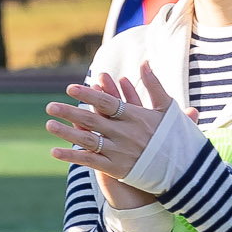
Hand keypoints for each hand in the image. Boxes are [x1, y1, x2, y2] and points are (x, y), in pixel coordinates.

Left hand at [48, 63, 174, 206]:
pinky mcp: (116, 168)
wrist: (183, 170)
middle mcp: (125, 134)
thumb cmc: (173, 137)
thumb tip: (145, 62)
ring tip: (48, 124)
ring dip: (66, 132)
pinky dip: (72, 157)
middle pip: (93, 121)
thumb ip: (154, 85)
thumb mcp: (167, 109)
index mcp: (135, 117)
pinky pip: (89, 161)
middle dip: (70, 112)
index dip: (89, 95)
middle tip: (50, 106)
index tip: (70, 88)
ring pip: (87, 140)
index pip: (107, 103)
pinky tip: (54, 151)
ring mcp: (119, 152)